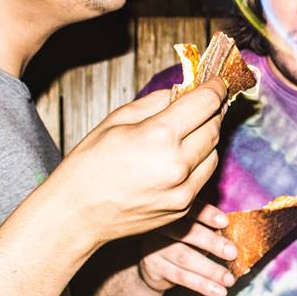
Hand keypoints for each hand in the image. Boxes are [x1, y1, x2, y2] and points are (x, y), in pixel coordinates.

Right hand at [40, 78, 226, 248]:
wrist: (78, 213)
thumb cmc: (90, 164)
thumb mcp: (117, 120)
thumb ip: (156, 102)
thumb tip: (182, 91)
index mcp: (159, 135)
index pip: (205, 103)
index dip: (216, 88)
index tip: (218, 83)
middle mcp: (177, 163)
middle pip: (214, 127)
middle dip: (214, 111)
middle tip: (208, 102)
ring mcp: (183, 189)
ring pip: (214, 152)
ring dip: (209, 136)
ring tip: (193, 128)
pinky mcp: (184, 207)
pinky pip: (205, 176)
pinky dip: (201, 160)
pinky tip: (186, 153)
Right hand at [138, 201, 237, 295]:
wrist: (153, 267)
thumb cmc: (184, 243)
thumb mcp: (196, 232)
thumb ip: (211, 230)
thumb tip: (236, 235)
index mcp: (175, 214)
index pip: (191, 210)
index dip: (207, 215)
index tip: (225, 222)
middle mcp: (161, 228)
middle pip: (187, 233)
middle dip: (212, 243)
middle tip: (233, 253)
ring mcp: (155, 248)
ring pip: (185, 258)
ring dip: (211, 270)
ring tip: (229, 279)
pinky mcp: (154, 269)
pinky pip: (181, 277)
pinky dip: (202, 285)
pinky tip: (219, 291)